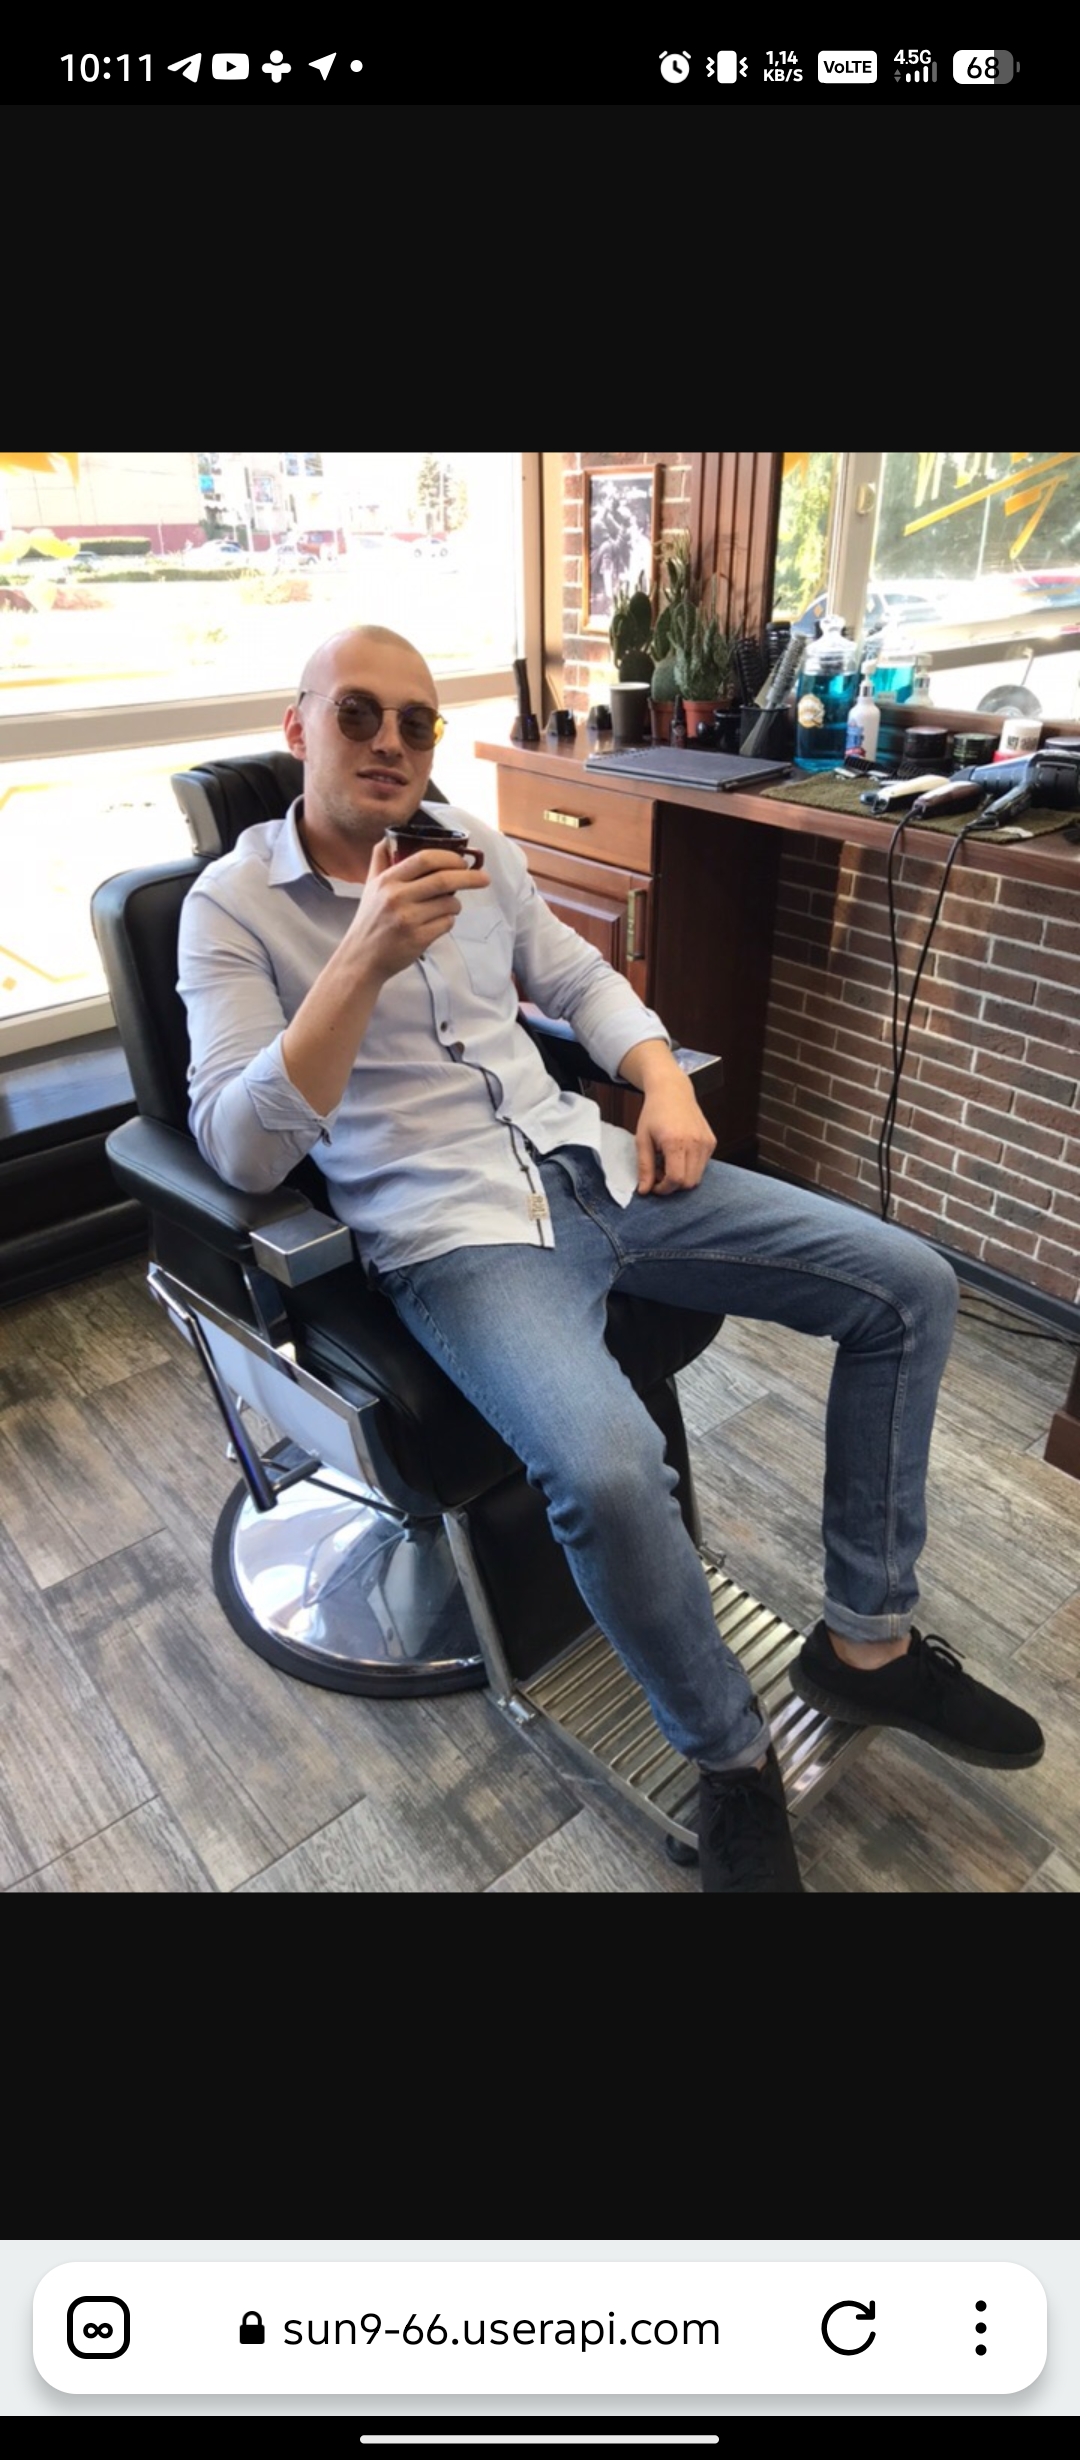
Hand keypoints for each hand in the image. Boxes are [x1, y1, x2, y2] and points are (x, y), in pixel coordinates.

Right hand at [350, 835, 489, 979]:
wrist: (361, 958)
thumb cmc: (370, 920)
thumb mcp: (370, 886)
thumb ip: (380, 860)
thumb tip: (389, 837)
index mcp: (388, 880)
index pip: (425, 858)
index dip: (450, 857)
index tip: (463, 861)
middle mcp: (397, 897)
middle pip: (444, 879)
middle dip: (470, 877)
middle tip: (484, 878)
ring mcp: (408, 919)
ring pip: (449, 903)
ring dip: (456, 904)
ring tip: (448, 906)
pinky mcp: (418, 939)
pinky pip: (447, 923)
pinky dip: (448, 921)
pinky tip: (436, 923)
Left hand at [635, 1070, 716, 1194]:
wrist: (672, 1091)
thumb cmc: (654, 1113)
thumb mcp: (642, 1139)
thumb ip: (644, 1167)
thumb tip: (644, 1191)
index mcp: (675, 1142)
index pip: (676, 1179)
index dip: (664, 1189)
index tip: (653, 1186)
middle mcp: (695, 1143)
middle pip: (689, 1182)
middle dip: (673, 1186)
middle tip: (659, 1174)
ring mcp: (706, 1142)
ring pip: (698, 1177)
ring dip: (682, 1178)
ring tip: (668, 1164)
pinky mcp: (712, 1141)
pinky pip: (703, 1166)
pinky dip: (690, 1168)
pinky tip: (678, 1155)